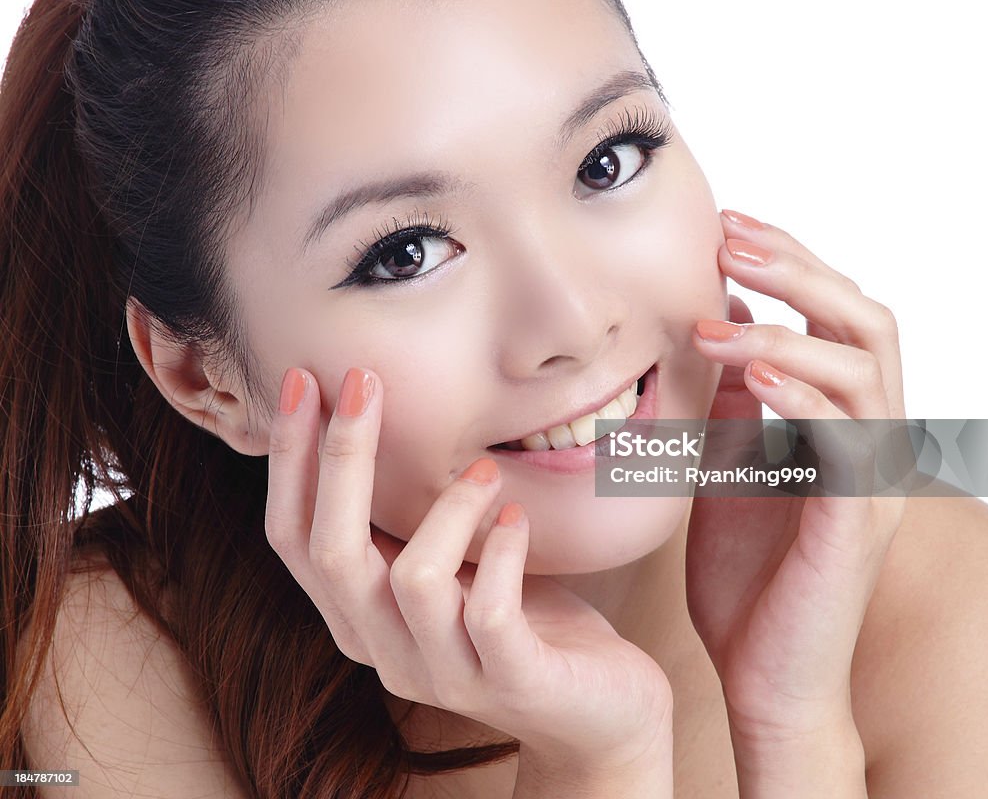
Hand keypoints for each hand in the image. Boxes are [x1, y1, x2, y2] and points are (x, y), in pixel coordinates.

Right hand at [262, 367, 674, 771]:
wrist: (594, 711)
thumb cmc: (517, 614)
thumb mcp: (448, 561)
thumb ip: (404, 521)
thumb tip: (374, 418)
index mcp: (359, 616)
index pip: (294, 538)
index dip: (288, 459)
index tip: (303, 381)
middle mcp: (385, 649)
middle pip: (332, 552)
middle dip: (342, 457)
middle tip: (366, 381)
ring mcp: (446, 674)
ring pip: (412, 580)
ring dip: (448, 509)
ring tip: (485, 473)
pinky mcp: (512, 683)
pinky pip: (489, 614)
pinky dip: (502, 554)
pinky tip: (517, 519)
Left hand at [685, 209, 907, 746]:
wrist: (763, 674)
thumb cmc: (746, 572)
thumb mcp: (729, 461)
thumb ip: (734, 395)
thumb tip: (718, 316)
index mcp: (843, 418)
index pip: (835, 314)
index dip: (789, 262)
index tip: (727, 227)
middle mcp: (872, 439)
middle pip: (866, 322)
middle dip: (798, 270)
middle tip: (730, 237)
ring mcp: (872, 479)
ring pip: (864, 371)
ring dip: (785, 333)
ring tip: (714, 324)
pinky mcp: (856, 522)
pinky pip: (848, 442)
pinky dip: (804, 398)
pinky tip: (755, 374)